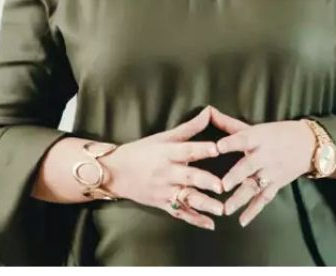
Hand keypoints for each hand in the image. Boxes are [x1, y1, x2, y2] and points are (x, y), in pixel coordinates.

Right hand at [101, 105, 225, 229]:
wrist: (115, 172)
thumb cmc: (141, 151)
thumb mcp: (163, 137)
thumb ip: (189, 127)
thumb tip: (209, 111)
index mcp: (167, 152)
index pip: (186, 150)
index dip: (201, 149)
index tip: (217, 149)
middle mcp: (167, 172)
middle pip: (188, 176)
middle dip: (205, 181)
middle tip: (221, 186)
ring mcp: (164, 190)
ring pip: (186, 198)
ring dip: (204, 204)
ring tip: (221, 209)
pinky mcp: (162, 204)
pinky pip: (180, 213)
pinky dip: (195, 220)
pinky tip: (210, 224)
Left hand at [211, 107, 317, 227]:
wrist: (309, 144)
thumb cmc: (276, 134)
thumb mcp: (254, 127)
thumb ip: (229, 124)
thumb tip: (208, 111)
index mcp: (257, 137)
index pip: (243, 139)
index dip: (231, 142)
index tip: (217, 147)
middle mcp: (264, 155)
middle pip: (249, 166)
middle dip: (236, 176)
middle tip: (223, 186)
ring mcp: (271, 172)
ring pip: (255, 186)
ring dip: (241, 199)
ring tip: (226, 209)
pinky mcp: (277, 184)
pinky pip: (264, 199)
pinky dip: (254, 211)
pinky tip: (242, 221)